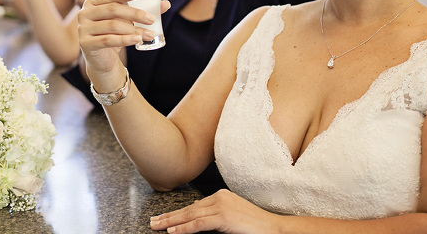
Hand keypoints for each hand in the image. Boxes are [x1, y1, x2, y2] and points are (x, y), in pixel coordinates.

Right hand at [77, 0, 169, 77]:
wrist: (102, 60)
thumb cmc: (114, 36)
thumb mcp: (126, 22)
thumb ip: (143, 11)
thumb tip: (166, 4)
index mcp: (92, 3)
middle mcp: (84, 13)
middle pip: (113, 10)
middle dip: (135, 13)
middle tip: (152, 19)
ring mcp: (82, 29)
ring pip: (113, 26)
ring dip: (134, 29)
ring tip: (150, 34)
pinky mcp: (85, 44)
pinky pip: (108, 40)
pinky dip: (125, 39)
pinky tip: (138, 40)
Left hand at [149, 189, 278, 232]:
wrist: (273, 228)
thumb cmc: (254, 226)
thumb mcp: (231, 218)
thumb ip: (214, 216)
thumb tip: (196, 215)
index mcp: (220, 196)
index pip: (193, 206)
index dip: (177, 213)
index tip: (163, 219)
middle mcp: (219, 197)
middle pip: (188, 209)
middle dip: (169, 217)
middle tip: (153, 222)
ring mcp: (221, 206)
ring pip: (190, 215)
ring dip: (171, 222)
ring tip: (156, 227)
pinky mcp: (223, 217)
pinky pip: (198, 224)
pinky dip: (183, 228)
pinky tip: (172, 231)